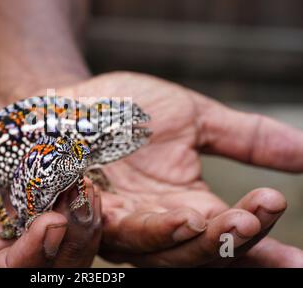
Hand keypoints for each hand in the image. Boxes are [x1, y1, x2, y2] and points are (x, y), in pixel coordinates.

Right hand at [0, 91, 100, 266]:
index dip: (26, 259)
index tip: (51, 223)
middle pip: (29, 264)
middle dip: (63, 242)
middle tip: (84, 202)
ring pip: (44, 240)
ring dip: (72, 221)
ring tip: (87, 188)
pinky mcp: (8, 197)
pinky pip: (43, 207)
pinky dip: (64, 197)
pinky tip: (79, 174)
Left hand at [58, 71, 302, 266]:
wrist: (79, 102)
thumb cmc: (134, 112)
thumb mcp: (196, 118)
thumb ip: (246, 137)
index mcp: (190, 205)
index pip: (231, 237)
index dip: (263, 250)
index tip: (299, 258)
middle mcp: (157, 224)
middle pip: (198, 251)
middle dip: (227, 238)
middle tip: (253, 217)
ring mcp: (119, 222)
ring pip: (154, 248)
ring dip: (181, 237)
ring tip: (201, 218)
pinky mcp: (83, 210)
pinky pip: (101, 226)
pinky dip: (120, 221)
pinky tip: (136, 207)